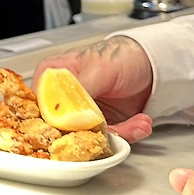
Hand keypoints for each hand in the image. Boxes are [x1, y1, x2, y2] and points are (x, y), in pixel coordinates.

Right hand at [32, 35, 153, 141]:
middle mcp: (65, 97)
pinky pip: (112, 138)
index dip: (53, 121)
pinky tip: (141, 123)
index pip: (41, 104)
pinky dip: (130, 133)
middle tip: (112, 131)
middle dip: (93, 133)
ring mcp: (85, 113)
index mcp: (52, 77)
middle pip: (65, 126)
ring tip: (139, 123)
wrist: (151, 64)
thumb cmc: (120, 56)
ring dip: (120, 133)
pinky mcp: (104, 124)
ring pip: (90, 136)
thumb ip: (79, 88)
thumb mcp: (98, 68)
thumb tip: (64, 110)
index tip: (74, 129)